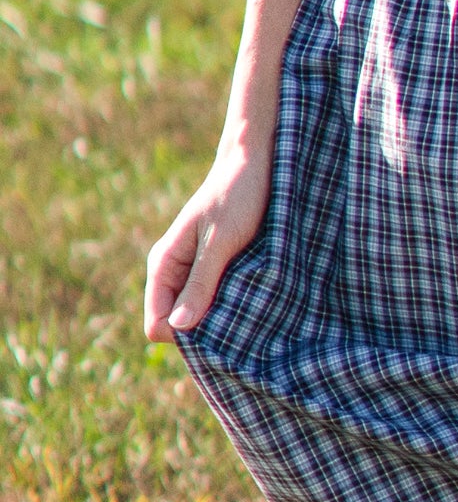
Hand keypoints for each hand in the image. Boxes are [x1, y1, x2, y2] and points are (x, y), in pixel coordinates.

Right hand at [144, 142, 272, 340]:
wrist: (254, 164)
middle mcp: (175, 273)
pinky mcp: (218, 271)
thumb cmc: (236, 196)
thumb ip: (201, 283)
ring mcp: (196, 273)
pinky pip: (218, 304)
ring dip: (223, 322)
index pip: (157, 325)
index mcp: (164, 264)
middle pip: (179, 327)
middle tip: (242, 329)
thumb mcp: (221, 241)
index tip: (221, 334)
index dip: (185, 338)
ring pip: (200, 318)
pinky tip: (255, 306)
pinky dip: (234, 309)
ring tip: (253, 316)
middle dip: (206, 334)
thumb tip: (179, 327)